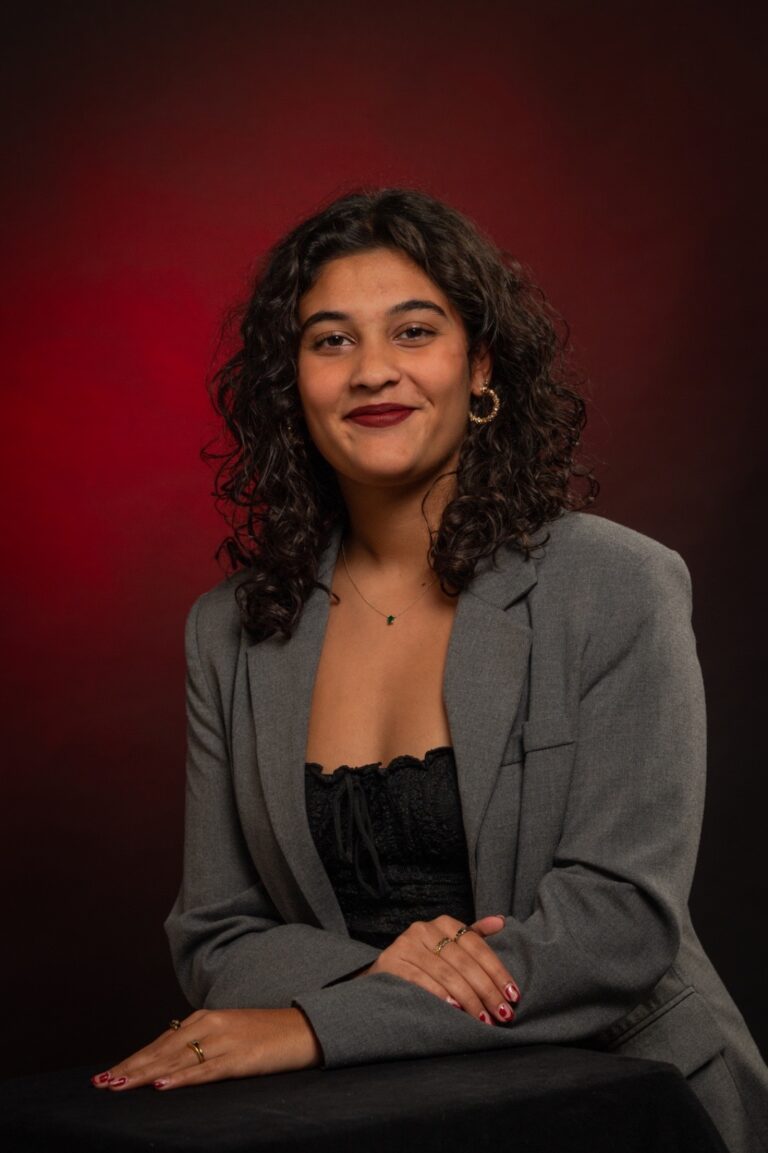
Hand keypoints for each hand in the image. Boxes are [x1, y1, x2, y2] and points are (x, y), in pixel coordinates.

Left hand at [90, 1007, 321, 1091]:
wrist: (303, 1027)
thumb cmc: (265, 1033)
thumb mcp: (228, 1032)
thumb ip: (200, 1042)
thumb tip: (169, 1062)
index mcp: (204, 1019)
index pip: (159, 1043)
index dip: (132, 1060)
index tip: (107, 1076)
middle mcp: (209, 1026)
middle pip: (160, 1052)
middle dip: (129, 1069)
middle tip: (101, 1084)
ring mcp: (224, 1042)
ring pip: (175, 1062)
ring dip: (144, 1075)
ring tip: (118, 1086)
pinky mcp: (239, 1059)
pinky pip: (204, 1072)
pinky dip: (180, 1079)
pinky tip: (161, 1086)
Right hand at [362, 914, 519, 1024]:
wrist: (385, 972)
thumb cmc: (425, 961)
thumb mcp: (450, 945)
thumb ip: (474, 935)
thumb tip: (501, 921)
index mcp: (444, 923)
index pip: (477, 946)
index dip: (497, 971)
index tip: (513, 995)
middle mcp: (424, 929)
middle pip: (464, 962)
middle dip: (486, 991)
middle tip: (502, 1013)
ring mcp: (406, 945)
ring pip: (446, 973)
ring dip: (468, 999)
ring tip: (483, 1019)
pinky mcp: (392, 963)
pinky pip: (421, 980)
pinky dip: (440, 995)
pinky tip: (455, 1009)